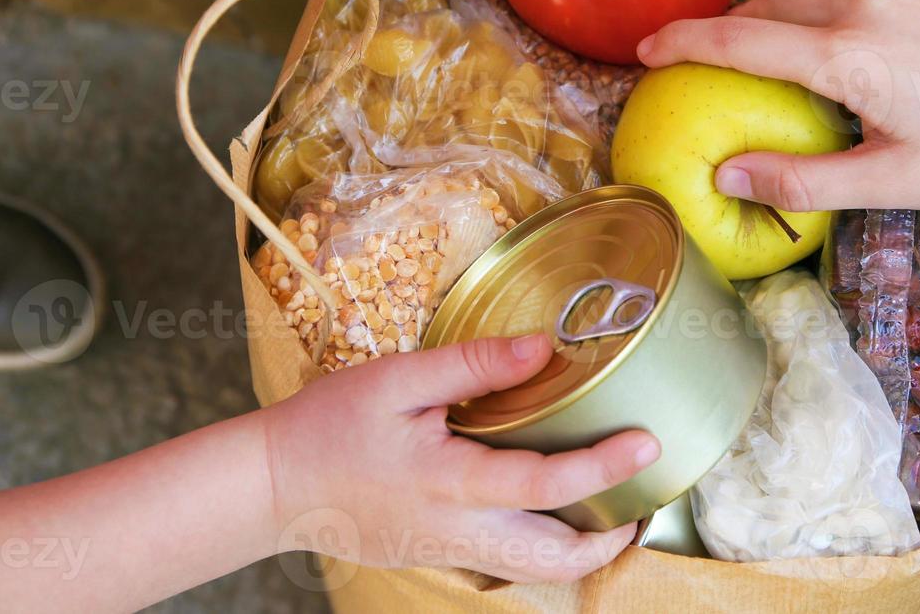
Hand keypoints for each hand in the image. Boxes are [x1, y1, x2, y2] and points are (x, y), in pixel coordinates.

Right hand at [261, 333, 659, 581]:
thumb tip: (543, 347)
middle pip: (555, 559)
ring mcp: (448, 553)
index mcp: (450, 482)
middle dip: (611, 536)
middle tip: (642, 491)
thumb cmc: (329, 425)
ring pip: (535, 571)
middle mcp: (458, 531)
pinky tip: (553, 508)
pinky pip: (508, 563)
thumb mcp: (398, 379)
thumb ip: (474, 365)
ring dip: (582, 547)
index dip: (604, 467)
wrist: (272, 486)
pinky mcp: (438, 556)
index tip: (647, 443)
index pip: (546, 484)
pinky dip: (545, 546)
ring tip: (611, 503)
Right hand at [638, 0, 919, 256]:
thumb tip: (725, 176)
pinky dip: (841, 16)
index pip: (741, 42)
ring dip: (789, 26)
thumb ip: (803, 179)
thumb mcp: (895, 182)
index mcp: (852, 55)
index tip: (644, 49)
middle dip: (729, 33)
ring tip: (778, 65)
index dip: (684, 43)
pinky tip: (860, 52)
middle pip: (773, 11)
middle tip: (693, 58)